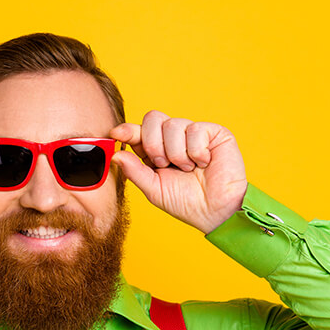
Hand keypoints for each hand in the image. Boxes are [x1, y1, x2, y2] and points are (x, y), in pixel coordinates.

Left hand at [110, 111, 247, 233]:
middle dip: (153, 144)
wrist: (214, 211)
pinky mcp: (213, 132)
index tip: (116, 133)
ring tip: (187, 169)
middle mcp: (173, 139)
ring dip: (176, 153)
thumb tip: (115, 154)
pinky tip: (203, 163)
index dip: (128, 130)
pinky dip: (196, 152)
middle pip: (153, 119)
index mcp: (156, 150)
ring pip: (172, 125)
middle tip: (163, 164)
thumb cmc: (185, 202)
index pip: (139, 131)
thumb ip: (134, 171)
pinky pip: (195, 130)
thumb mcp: (153, 189)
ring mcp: (193, 133)